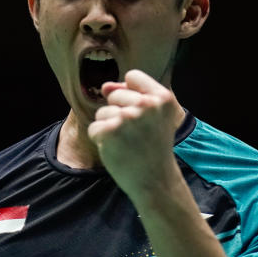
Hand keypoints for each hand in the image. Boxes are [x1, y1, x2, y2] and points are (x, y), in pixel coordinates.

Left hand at [87, 69, 183, 202]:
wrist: (155, 180)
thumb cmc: (152, 147)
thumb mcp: (154, 117)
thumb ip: (132, 95)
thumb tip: (105, 86)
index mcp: (163, 97)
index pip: (132, 76)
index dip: (129, 92)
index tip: (138, 112)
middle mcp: (147, 104)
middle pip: (114, 94)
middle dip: (117, 112)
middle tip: (135, 134)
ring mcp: (127, 117)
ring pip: (102, 112)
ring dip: (108, 127)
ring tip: (126, 142)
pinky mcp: (109, 131)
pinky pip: (94, 128)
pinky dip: (100, 140)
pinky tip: (117, 149)